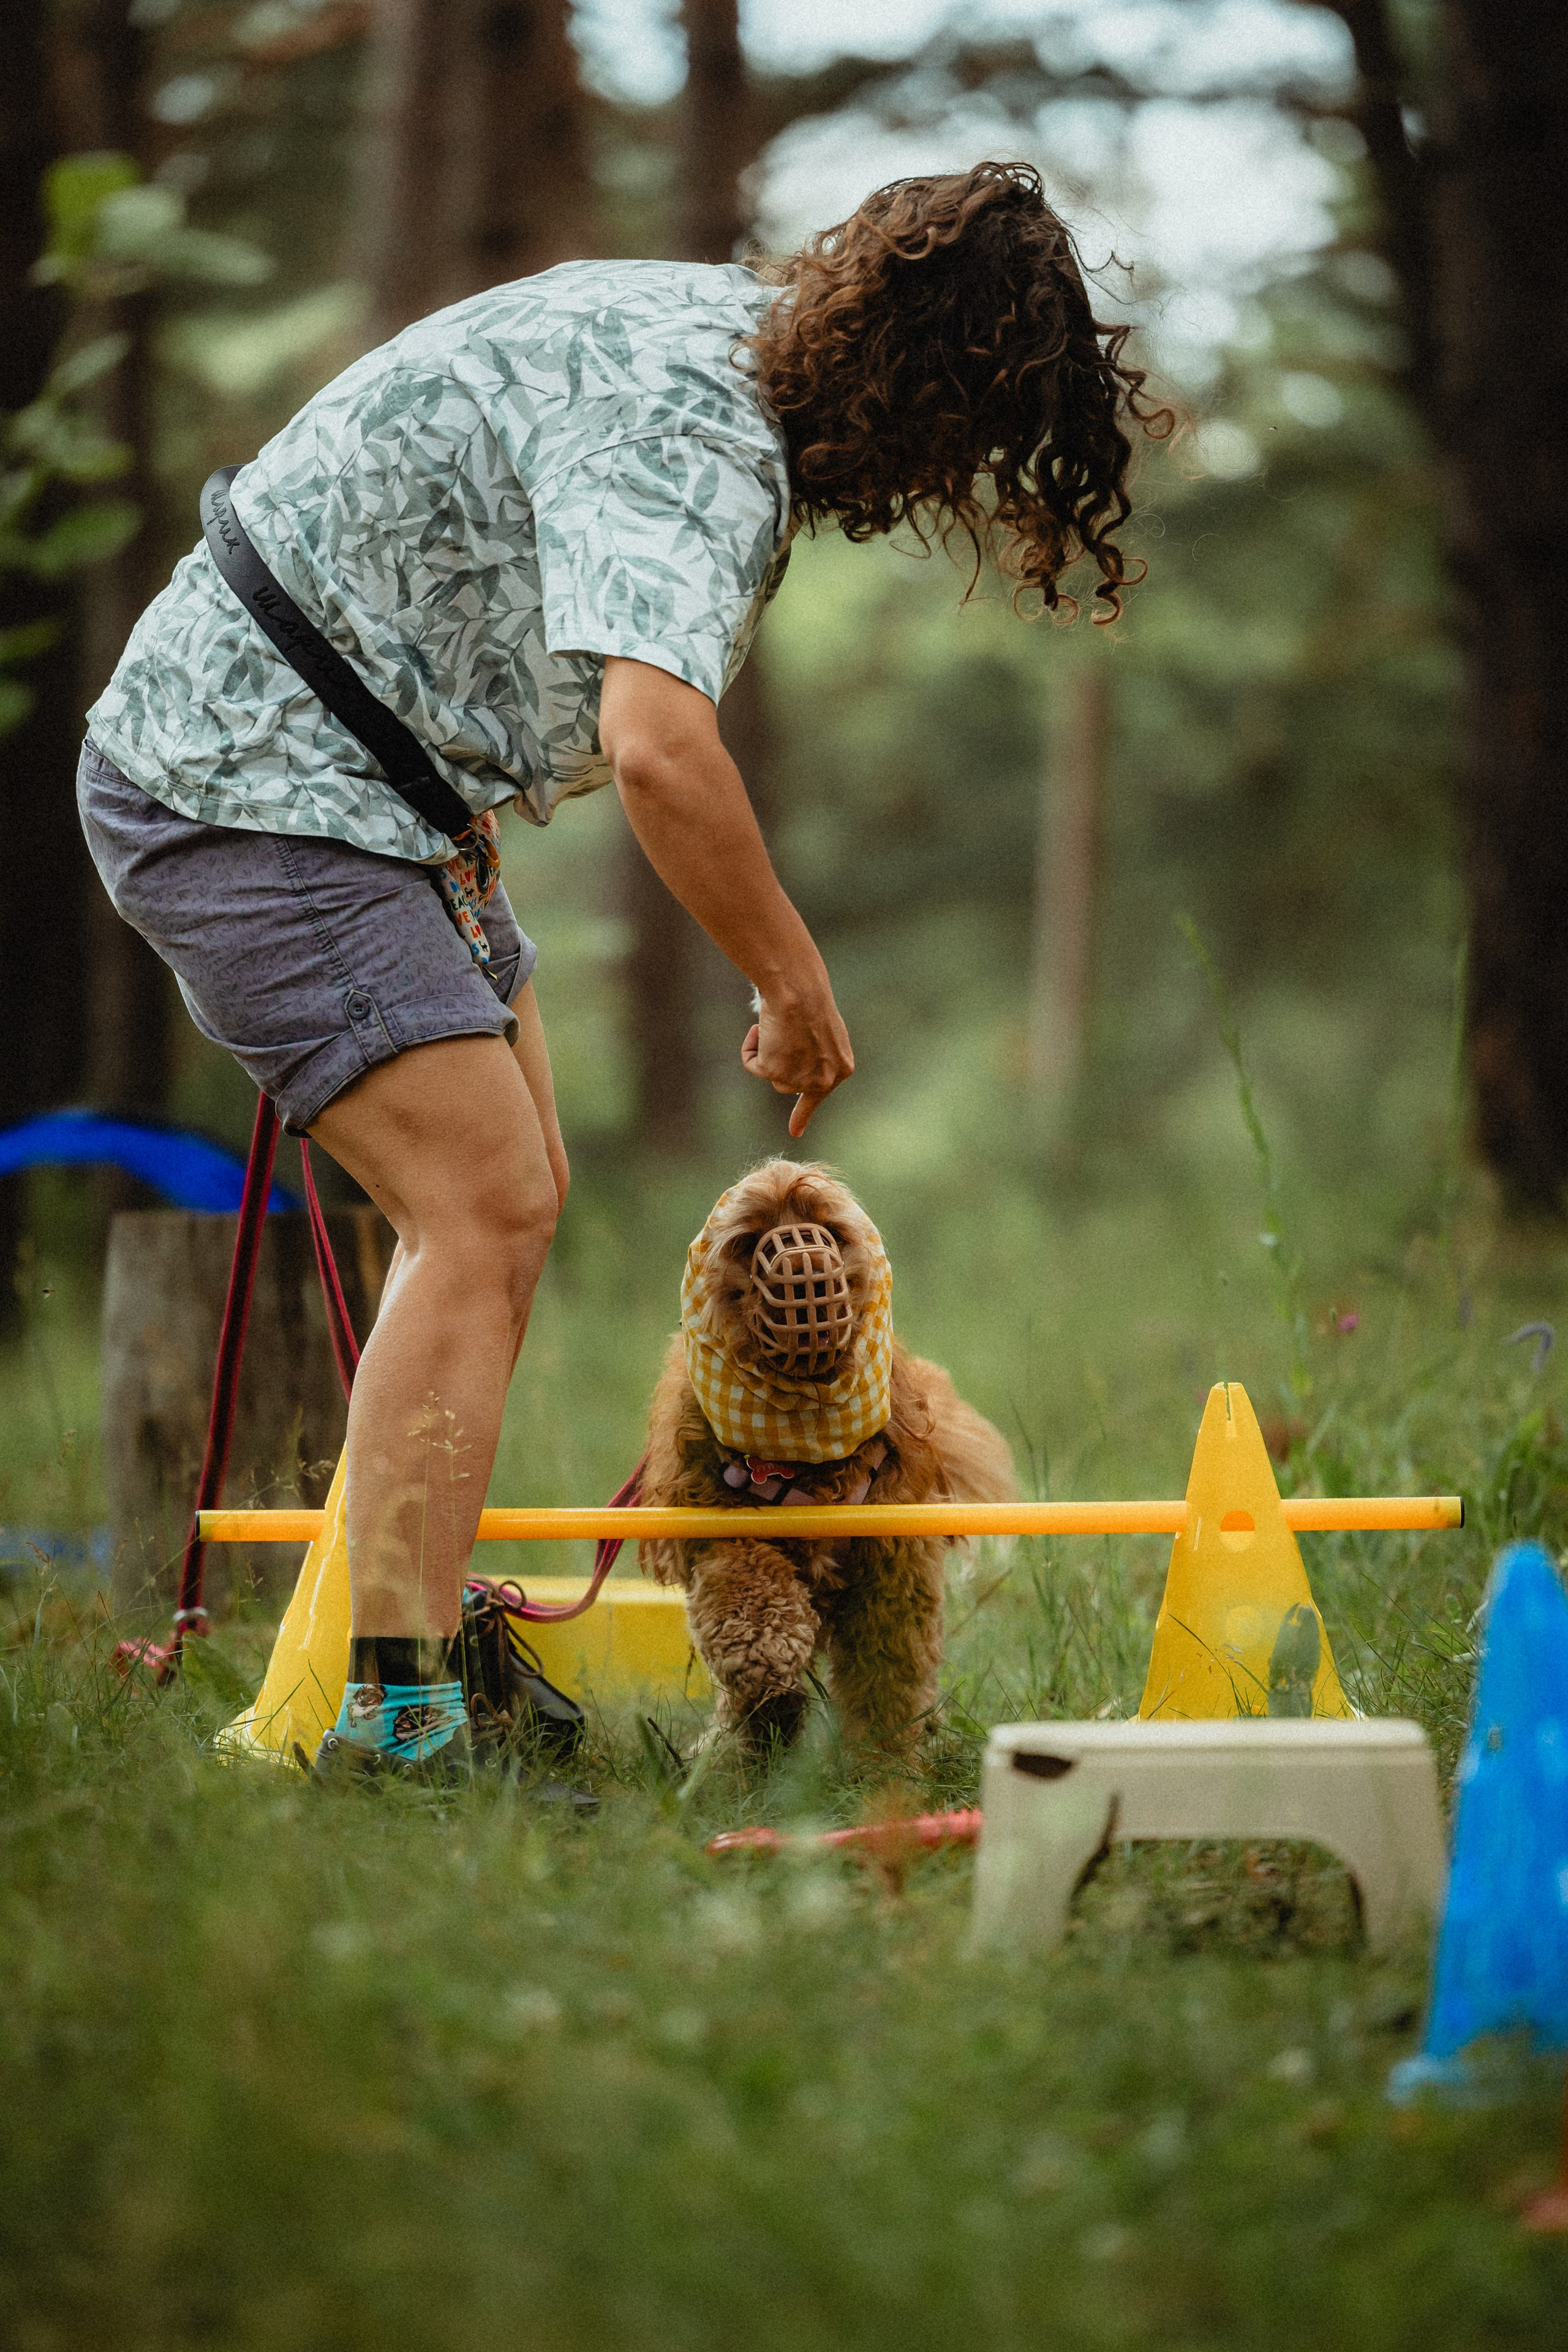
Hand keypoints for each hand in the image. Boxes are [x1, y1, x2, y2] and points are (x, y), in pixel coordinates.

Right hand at [741, 989, 853, 1137]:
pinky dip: (750, 1048)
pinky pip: (752, 1065)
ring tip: (775, 1026)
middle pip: (790, 1083)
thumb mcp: (821, 1031)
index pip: (819, 1095)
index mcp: (841, 1068)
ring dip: (767, 1052)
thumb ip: (813, 1054)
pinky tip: (758, 1029)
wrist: (798, 991)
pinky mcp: (775, 1073)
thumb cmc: (809, 999)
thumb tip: (790, 1070)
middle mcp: (823, 1080)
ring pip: (773, 1076)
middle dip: (780, 1062)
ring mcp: (799, 1080)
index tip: (795, 1132)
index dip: (802, 1114)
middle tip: (782, 1032)